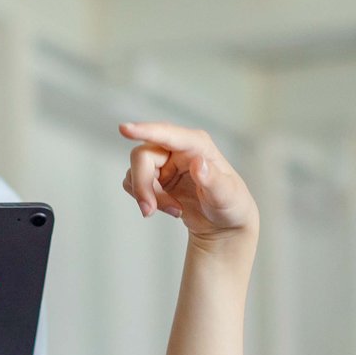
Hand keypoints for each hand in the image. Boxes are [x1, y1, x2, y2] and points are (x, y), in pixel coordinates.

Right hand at [117, 121, 259, 243]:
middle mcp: (177, 149)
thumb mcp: (227, 195)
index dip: (146, 130)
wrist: (223, 225)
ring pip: (135, 172)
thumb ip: (213, 179)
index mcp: (197, 145)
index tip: (124, 129)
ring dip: (147, 195)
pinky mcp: (154, 177)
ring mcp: (164, 162)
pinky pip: (133, 183)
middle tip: (149, 210)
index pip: (168, 134)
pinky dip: (146, 199)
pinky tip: (170, 208)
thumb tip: (198, 163)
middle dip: (142, 185)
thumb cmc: (231, 205)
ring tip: (174, 210)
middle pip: (142, 156)